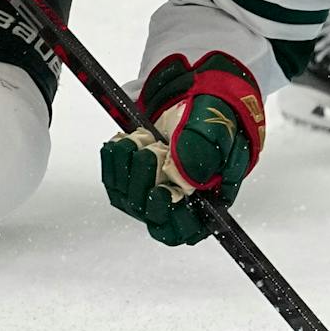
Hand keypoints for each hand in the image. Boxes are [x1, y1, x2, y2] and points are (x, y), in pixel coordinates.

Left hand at [99, 52, 266, 244]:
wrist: (196, 101)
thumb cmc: (214, 119)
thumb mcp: (216, 130)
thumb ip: (203, 153)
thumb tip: (185, 178)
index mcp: (209, 199)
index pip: (187, 229)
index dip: (171, 217)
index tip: (162, 191)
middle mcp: (179, 202)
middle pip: (151, 212)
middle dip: (146, 178)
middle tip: (154, 148)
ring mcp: (152, 193)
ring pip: (128, 197)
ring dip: (128, 165)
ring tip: (142, 138)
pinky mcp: (131, 181)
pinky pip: (112, 180)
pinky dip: (114, 159)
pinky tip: (124, 141)